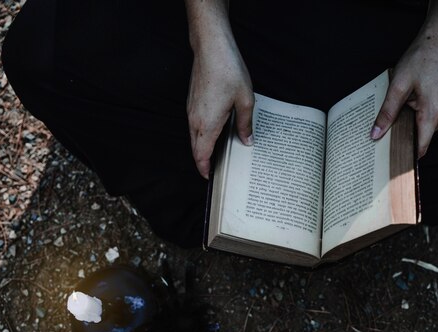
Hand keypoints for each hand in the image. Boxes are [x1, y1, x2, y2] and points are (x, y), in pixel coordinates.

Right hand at [187, 41, 253, 178]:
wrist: (211, 47)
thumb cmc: (228, 70)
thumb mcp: (245, 101)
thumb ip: (245, 124)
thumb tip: (246, 140)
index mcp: (208, 124)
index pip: (201, 155)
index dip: (204, 169)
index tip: (210, 178)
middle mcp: (195, 119)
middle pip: (195, 149)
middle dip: (204, 162)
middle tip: (216, 170)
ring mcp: (191, 110)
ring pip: (194, 137)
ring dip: (202, 148)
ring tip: (217, 154)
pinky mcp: (192, 101)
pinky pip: (195, 125)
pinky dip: (202, 134)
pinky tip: (215, 132)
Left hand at [370, 36, 437, 157]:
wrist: (437, 45)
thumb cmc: (419, 61)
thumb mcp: (398, 87)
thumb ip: (387, 113)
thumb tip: (375, 135)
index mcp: (433, 115)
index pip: (420, 147)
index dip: (405, 157)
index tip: (389, 163)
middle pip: (420, 140)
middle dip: (402, 141)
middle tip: (380, 142)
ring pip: (422, 131)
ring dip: (407, 129)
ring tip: (389, 124)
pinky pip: (425, 122)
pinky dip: (413, 121)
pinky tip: (401, 114)